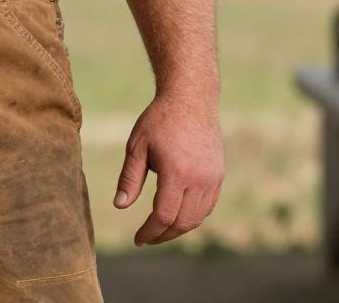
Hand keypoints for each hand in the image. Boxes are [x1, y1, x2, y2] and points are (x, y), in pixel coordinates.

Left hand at [113, 91, 224, 245]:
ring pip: (197, 217)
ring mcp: (212, 179)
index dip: (150, 232)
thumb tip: (120, 206)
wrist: (190, 99)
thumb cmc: (158, 120)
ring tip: (160, 229)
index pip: (163, 215)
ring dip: (179, 228)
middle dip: (163, 235)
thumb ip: (129, 178)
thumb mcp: (137, 146)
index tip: (138, 239)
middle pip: (182, 222)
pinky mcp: (219, 175)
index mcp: (176, 172)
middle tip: (148, 238)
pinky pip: (208, 206)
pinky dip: (193, 216)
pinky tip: (178, 215)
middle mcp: (199, 179)